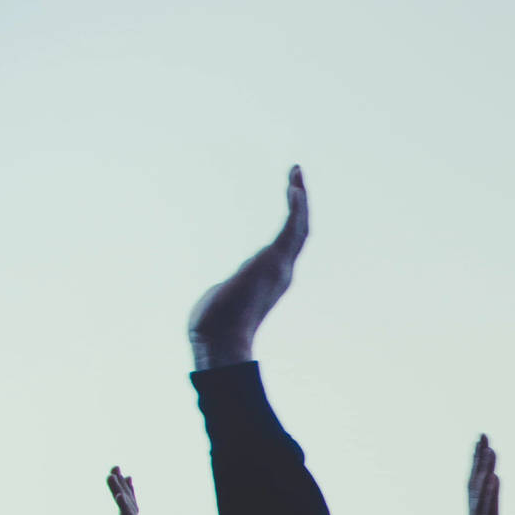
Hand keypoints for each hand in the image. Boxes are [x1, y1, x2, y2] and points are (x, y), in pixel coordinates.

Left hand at [71, 466, 139, 514]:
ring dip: (123, 491)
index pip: (122, 509)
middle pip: (128, 505)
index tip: (118, 474)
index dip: (122, 492)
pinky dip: (125, 507)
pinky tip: (118, 494)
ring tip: (114, 473)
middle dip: (123, 485)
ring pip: (129, 509)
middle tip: (116, 467)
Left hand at [188, 166, 308, 369]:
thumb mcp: (223, 298)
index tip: (289, 197)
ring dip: (300, 199)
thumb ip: (228, 289)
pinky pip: (291, 229)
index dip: (292, 220)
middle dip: (300, 203)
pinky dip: (295, 208)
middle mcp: (282, 272)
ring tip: (295, 173)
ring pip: (299, 227)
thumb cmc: (214, 327)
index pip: (287, 243)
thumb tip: (219, 294)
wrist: (218, 341)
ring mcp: (280, 267)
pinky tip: (294, 188)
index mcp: (271, 279)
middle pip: (299, 231)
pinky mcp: (275, 262)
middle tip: (296, 177)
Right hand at [457, 436, 510, 514]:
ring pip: (481, 497)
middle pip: (475, 486)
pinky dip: (490, 495)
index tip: (483, 445)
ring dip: (485, 470)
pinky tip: (494, 477)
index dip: (479, 468)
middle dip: (479, 459)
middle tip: (483, 434)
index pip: (476, 492)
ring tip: (490, 448)